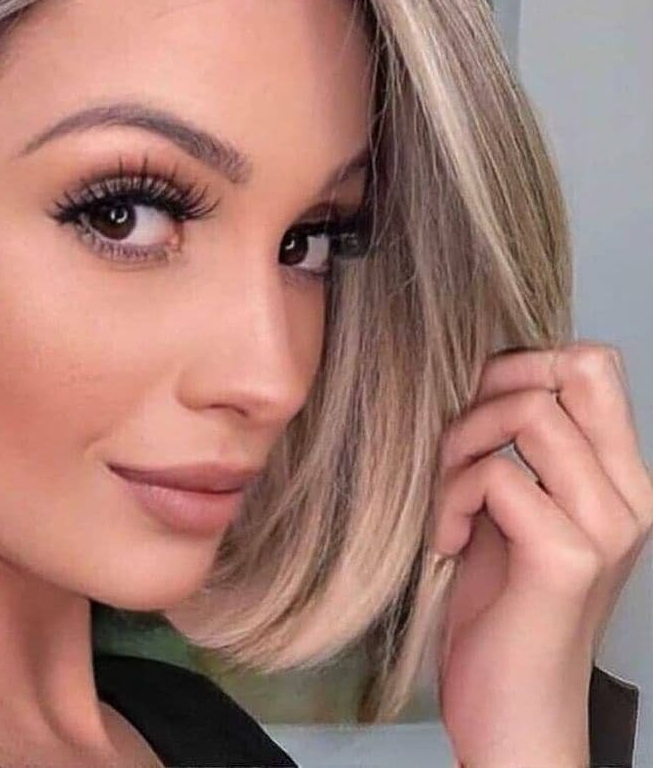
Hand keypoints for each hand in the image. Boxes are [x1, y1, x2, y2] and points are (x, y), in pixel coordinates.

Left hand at [431, 342, 652, 767]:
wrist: (515, 714)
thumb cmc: (501, 607)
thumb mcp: (511, 508)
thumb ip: (517, 448)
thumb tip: (480, 374)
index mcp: (619, 478)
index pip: (594, 364)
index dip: (522, 363)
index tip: (476, 410)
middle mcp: (628, 495)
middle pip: (564, 370)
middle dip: (486, 393)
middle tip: (455, 453)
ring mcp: (606, 526)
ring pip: (528, 412)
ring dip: (461, 445)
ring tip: (448, 500)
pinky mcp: (569, 559)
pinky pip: (498, 475)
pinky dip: (452, 497)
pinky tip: (447, 540)